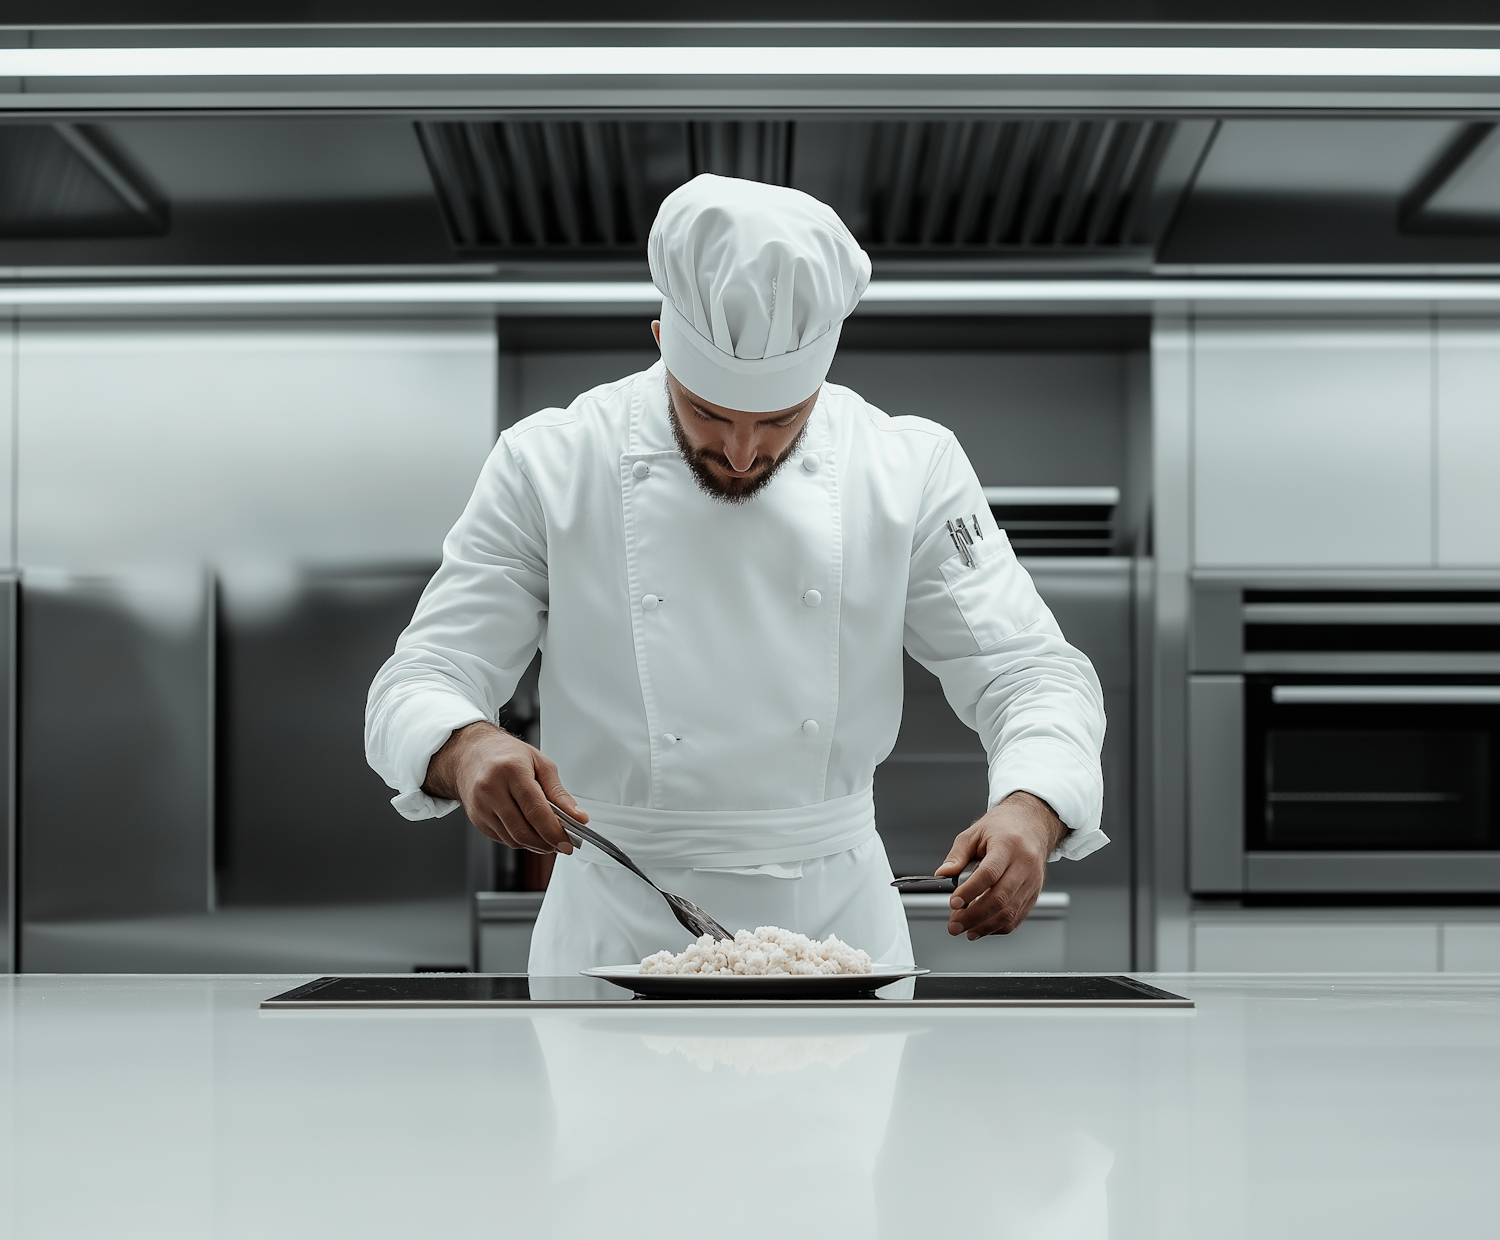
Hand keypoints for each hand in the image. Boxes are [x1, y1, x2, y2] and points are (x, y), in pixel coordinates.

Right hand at [422, 721, 584, 853]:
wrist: (471, 752)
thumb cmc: (507, 754)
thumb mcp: (540, 763)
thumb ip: (559, 793)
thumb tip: (577, 817)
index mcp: (511, 771)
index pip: (536, 811)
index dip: (554, 832)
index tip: (568, 842)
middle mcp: (491, 789)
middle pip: (523, 830)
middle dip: (547, 843)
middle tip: (562, 844)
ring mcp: (481, 806)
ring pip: (513, 839)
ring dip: (534, 845)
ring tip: (548, 837)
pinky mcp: (476, 818)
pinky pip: (502, 839)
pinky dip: (520, 840)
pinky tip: (529, 831)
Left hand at [935, 791, 1068, 938]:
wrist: (1032, 824)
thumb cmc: (1004, 827)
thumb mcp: (975, 832)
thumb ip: (957, 855)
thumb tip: (943, 874)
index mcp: (1009, 845)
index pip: (989, 874)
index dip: (970, 891)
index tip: (954, 903)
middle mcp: (1025, 864)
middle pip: (1000, 898)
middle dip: (974, 916)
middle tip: (955, 924)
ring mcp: (1033, 881)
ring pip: (1010, 912)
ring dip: (985, 926)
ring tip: (966, 930)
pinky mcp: (1035, 893)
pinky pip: (1017, 917)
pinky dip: (998, 927)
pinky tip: (983, 928)